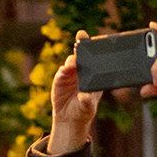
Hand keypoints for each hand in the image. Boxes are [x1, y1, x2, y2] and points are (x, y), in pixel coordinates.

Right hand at [48, 33, 102, 153]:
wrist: (69, 119)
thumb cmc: (83, 110)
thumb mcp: (88, 107)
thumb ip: (87, 101)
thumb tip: (84, 96)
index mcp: (94, 74)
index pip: (95, 58)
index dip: (94, 47)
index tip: (96, 41)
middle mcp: (82, 71)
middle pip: (82, 54)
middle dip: (81, 45)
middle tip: (81, 38)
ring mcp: (71, 73)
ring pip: (71, 61)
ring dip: (72, 60)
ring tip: (73, 64)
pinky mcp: (60, 78)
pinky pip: (61, 72)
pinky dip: (63, 70)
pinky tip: (64, 71)